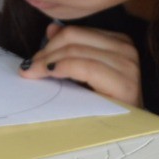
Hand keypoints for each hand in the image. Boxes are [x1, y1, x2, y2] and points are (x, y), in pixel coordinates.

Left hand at [23, 22, 142, 106]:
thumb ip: (72, 48)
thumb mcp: (85, 71)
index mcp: (118, 41)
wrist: (129, 130)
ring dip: (50, 61)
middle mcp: (126, 48)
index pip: (75, 32)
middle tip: (29, 69)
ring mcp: (128, 65)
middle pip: (74, 38)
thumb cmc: (105, 103)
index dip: (49, 44)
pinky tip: (52, 74)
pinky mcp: (125, 84)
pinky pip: (88, 67)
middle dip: (46, 52)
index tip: (33, 61)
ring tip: (34, 74)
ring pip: (77, 50)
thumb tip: (52, 28)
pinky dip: (65, 67)